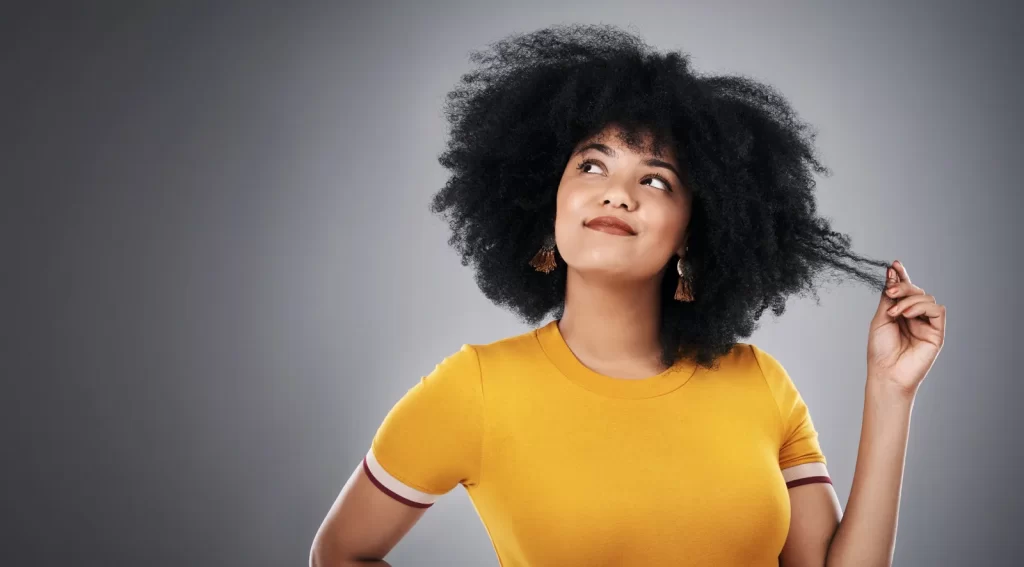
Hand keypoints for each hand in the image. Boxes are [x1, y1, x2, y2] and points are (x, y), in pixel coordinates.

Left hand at [867, 260, 946, 397]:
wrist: (886, 373)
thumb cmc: (880, 350)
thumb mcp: (881, 318)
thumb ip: (888, 297)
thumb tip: (891, 273)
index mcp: (901, 313)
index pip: (904, 290)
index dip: (901, 276)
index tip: (894, 264)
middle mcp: (915, 317)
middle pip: (916, 290)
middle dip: (902, 286)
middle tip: (889, 293)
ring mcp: (927, 324)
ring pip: (926, 297)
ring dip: (909, 299)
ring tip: (895, 312)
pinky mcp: (937, 332)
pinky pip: (936, 310)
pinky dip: (921, 307)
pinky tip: (907, 314)